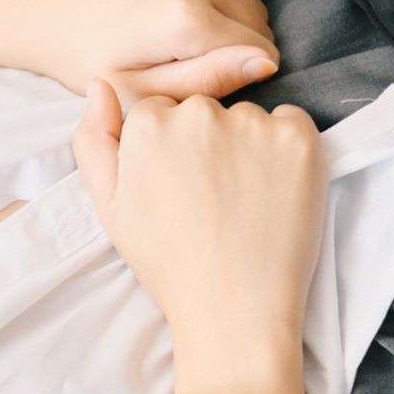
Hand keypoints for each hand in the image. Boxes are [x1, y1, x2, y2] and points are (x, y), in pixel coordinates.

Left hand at [0, 0, 278, 102]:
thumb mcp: (140, 92)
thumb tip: (267, 60)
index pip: (258, 51)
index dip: (237, 72)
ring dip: (224, 13)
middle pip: (256, 19)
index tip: (199, 77)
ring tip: (175, 30)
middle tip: (180, 56)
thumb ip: (208, 81)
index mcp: (187, 18)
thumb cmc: (84, 57)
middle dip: (230, 42)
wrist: (40, 0)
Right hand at [71, 80, 325, 393]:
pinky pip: (292, 123)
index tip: (180, 189)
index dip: (170, 152)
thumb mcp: (111, 208)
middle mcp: (198, 115)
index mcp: (148, 126)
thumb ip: (95, 141)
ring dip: (248, 147)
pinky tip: (274, 192)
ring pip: (247, 118)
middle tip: (212, 200)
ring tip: (244, 202)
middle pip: (203, 111)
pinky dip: (287, 150)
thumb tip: (98, 85)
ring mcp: (251, 125)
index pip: (160, 112)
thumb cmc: (169, 262)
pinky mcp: (298, 139)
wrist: (234, 308)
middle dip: (207, 144)